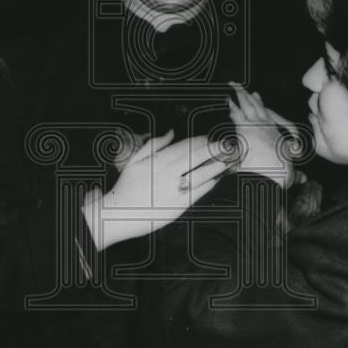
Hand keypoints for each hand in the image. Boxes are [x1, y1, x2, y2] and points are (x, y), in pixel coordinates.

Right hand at [83, 130, 225, 249]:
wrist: (118, 215)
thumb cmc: (126, 187)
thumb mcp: (134, 160)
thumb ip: (154, 144)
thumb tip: (171, 132)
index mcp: (159, 160)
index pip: (187, 146)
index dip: (203, 140)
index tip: (212, 137)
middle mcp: (169, 174)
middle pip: (198, 157)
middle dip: (216, 149)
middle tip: (229, 145)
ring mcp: (175, 190)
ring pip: (202, 174)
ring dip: (217, 165)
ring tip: (229, 160)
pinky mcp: (178, 206)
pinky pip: (198, 192)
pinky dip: (209, 184)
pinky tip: (216, 178)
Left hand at [227, 83, 294, 187]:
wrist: (271, 172)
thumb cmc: (280, 173)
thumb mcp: (290, 173)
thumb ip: (296, 175)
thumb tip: (303, 179)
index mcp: (277, 135)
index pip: (269, 116)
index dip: (262, 106)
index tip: (257, 97)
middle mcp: (267, 127)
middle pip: (257, 107)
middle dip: (249, 96)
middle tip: (242, 87)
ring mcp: (256, 125)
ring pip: (247, 106)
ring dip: (240, 95)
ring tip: (233, 85)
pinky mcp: (244, 128)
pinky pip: (237, 115)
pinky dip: (232, 108)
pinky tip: (228, 101)